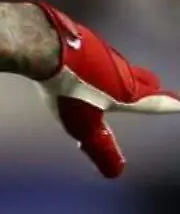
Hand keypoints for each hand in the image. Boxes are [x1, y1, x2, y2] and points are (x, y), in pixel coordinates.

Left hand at [33, 1, 179, 177]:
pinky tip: (84, 64)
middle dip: (150, 87)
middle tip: (156, 90)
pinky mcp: (85, 40)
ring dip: (123, 74)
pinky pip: (97, 54)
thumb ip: (100, 148)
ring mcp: (105, 52)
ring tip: (118, 80)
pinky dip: (97, 63)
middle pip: (143, 79)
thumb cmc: (68, 90)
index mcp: (128, 92)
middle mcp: (123, 70)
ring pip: (121, 66)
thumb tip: (116, 173)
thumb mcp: (82, 126)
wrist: (46, 47)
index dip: (169, 105)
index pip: (154, 101)